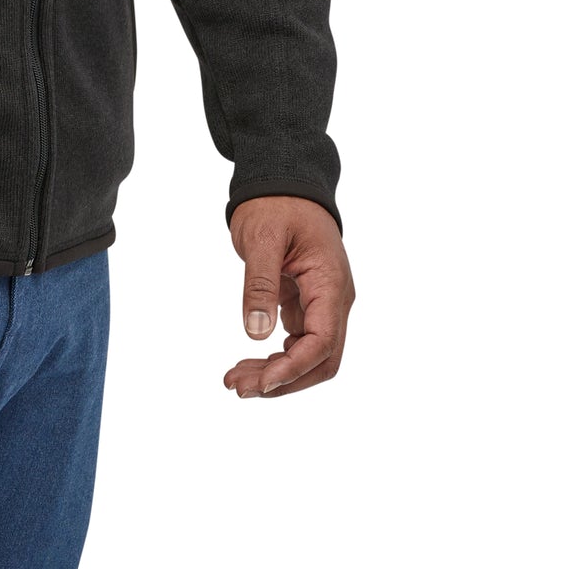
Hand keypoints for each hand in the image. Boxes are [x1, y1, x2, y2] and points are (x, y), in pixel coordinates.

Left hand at [224, 196, 353, 399]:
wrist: (283, 179)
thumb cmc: (275, 203)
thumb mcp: (261, 238)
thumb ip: (260, 284)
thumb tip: (255, 333)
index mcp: (330, 283)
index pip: (323, 342)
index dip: (293, 369)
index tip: (260, 384)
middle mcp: (334, 299)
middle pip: (321, 360)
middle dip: (283, 380)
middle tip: (239, 388)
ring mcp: (322, 302)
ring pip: (309, 355)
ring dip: (276, 373)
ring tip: (235, 380)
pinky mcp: (306, 302)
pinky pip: (298, 341)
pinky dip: (275, 357)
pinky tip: (248, 363)